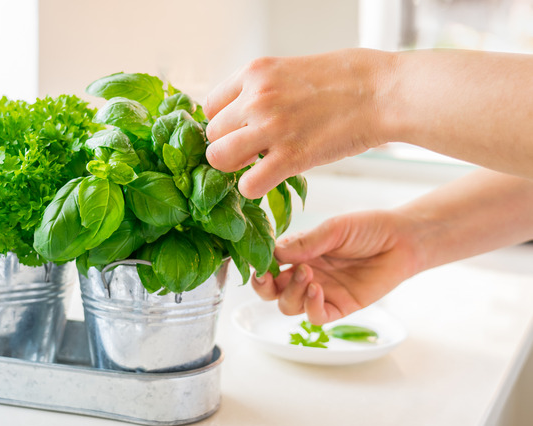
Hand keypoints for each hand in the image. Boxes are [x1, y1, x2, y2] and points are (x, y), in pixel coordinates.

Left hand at [204, 49, 392, 198]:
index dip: (224, 124)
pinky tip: (270, 180)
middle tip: (252, 151)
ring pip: (218, 159)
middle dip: (228, 146)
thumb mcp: (291, 69)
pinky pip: (248, 184)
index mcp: (255, 72)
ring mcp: (270, 127)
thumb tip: (243, 113)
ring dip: (234, 168)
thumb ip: (263, 90)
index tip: (240, 131)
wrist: (383, 92)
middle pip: (212, 135)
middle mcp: (256, 98)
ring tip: (256, 165)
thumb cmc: (346, 80)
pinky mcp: (290, 157)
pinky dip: (253, 188)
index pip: (210, 107)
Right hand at [252, 210, 422, 324]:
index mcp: (299, 253)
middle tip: (268, 276)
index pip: (268, 264)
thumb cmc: (368, 228)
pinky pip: (315, 317)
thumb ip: (305, 242)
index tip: (257, 261)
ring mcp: (321, 292)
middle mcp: (305, 274)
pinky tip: (317, 290)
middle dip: (263, 286)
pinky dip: (310, 307)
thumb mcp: (333, 229)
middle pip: (271, 291)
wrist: (402, 240)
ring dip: (290, 292)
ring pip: (288, 306)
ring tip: (307, 274)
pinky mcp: (340, 307)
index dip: (259, 265)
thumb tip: (274, 252)